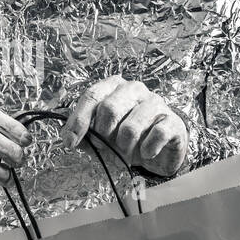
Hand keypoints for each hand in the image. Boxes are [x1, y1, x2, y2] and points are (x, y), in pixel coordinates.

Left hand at [60, 75, 187, 177]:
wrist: (161, 148)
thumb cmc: (127, 138)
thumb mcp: (102, 136)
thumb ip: (84, 135)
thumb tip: (67, 138)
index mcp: (113, 87)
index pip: (91, 95)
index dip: (78, 121)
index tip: (69, 142)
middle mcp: (134, 89)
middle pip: (109, 108)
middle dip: (102, 135)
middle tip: (104, 148)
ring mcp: (155, 103)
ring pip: (131, 127)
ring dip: (124, 147)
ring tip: (126, 152)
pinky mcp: (172, 120)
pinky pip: (156, 135)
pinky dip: (147, 150)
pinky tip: (146, 153)